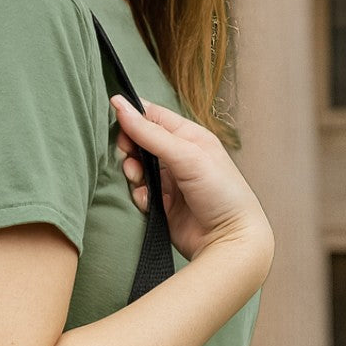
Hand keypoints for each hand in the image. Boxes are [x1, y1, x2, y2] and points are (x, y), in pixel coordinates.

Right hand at [110, 94, 273, 274]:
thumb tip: (120, 105)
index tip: (115, 120)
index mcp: (190, 136)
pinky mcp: (163, 204)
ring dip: (133, 173)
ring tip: (139, 181)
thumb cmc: (221, 193)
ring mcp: (171, 181)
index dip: (132, 116)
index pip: (153, 116)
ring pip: (137, 168)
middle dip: (130, 148)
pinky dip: (139, 196)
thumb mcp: (186, 155)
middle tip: (129, 157)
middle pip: (140, 142)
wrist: (229, 239)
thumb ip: (150, 133)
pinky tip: (150, 202)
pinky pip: (139, 193)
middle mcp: (179, 156)